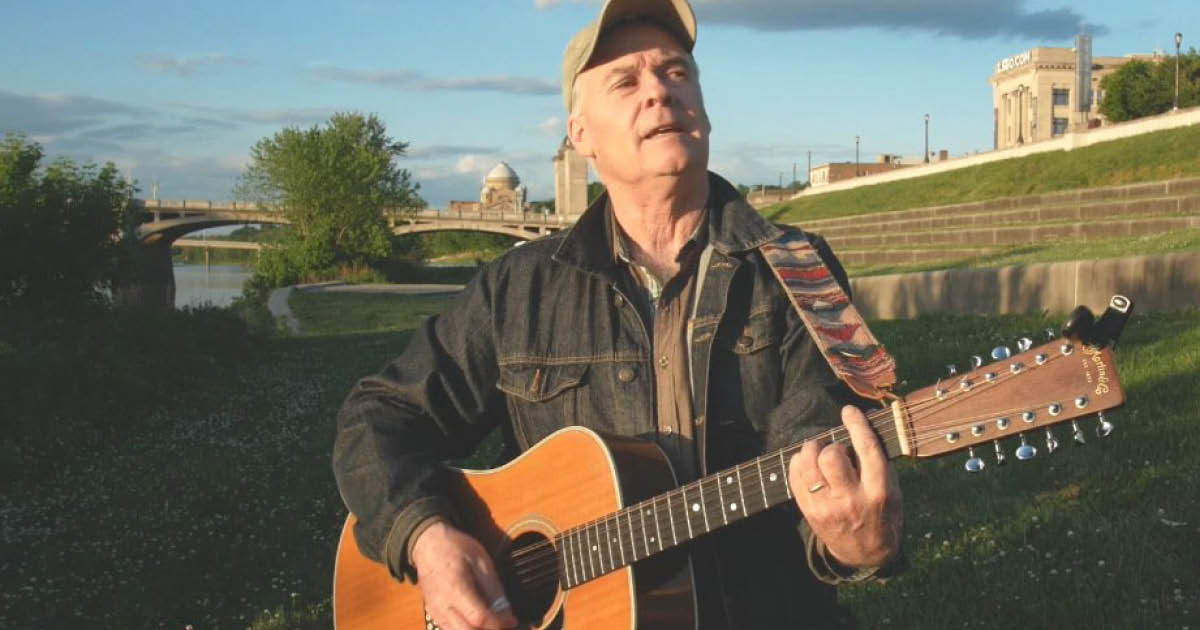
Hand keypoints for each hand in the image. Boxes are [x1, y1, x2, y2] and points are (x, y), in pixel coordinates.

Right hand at [410, 521, 517, 629]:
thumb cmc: (456, 548)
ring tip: (493, 623)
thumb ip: (494, 589)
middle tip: (504, 625)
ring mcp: (435, 612)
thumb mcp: (481, 561)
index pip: (479, 618)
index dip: (498, 623)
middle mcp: (442, 605)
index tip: (512, 620)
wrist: (428, 545)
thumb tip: (507, 613)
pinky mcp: (434, 614)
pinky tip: (479, 622)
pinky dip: (467, 629)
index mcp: (455, 589)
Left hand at [788, 405, 902, 568]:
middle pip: (831, 457)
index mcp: (879, 491)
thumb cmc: (882, 514)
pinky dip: (798, 463)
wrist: (866, 554)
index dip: (857, 425)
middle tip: (834, 448)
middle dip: (831, 445)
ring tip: (817, 452)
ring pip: (808, 465)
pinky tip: (807, 464)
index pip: (867, 450)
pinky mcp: (810, 513)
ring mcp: (828, 508)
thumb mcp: (893, 490)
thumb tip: (863, 423)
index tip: (849, 411)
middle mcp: (852, 499)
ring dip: (810, 450)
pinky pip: (795, 478)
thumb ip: (879, 461)